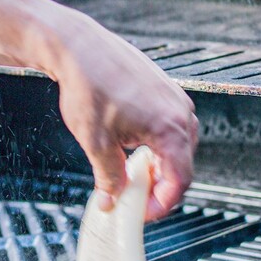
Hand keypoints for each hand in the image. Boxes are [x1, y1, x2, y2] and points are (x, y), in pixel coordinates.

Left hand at [50, 11, 198, 220]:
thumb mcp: (96, 142)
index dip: (162, 203)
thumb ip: (109, 176)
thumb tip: (112, 200)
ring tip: (129, 171)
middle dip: (159, 185)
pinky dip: (156, 143)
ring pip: (177, 145)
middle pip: (182, 164)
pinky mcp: (165, 89)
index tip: (142, 213)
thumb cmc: (89, 86)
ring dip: (157, 164)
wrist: (79, 47)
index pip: (180, 180)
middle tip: (133, 197)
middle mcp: (180, 111)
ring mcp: (175, 98)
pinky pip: (170, 126)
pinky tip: (131, 144)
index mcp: (171, 127)